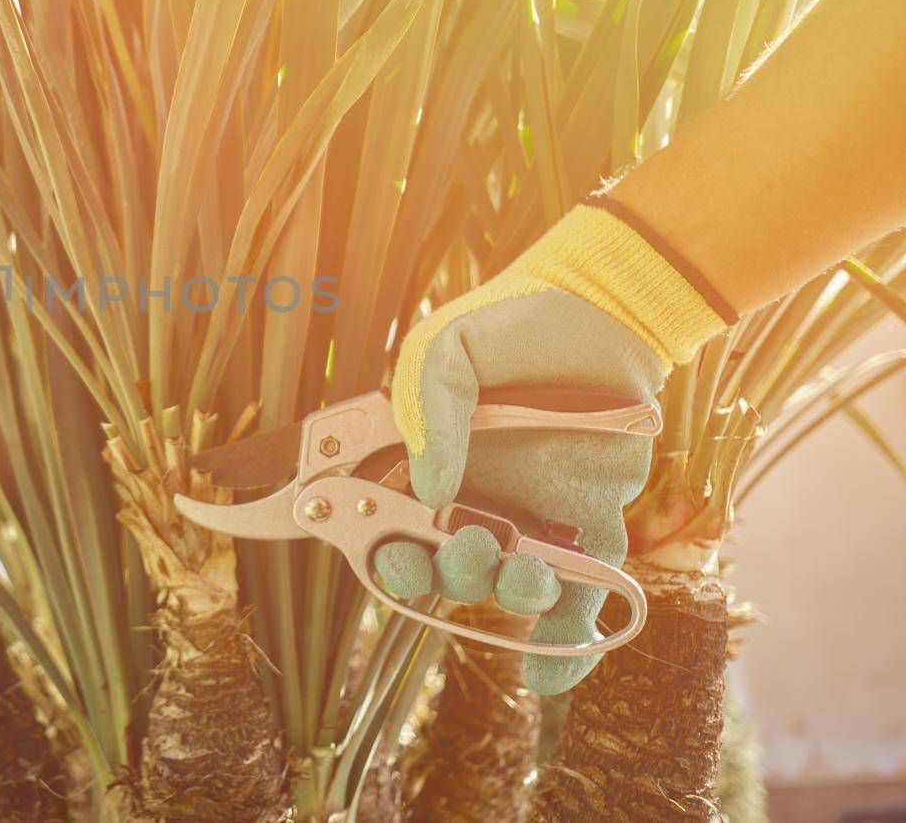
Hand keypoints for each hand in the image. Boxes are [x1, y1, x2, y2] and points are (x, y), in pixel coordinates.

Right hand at [374, 200, 731, 693]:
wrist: (600, 308)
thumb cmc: (508, 325)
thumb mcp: (445, 351)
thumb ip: (429, 414)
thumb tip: (431, 492)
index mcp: (424, 468)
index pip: (387, 529)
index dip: (382, 553)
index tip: (392, 551)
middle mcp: (471, 502)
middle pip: (443, 571)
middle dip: (448, 574)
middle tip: (470, 540)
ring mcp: (530, 517)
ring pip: (506, 588)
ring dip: (509, 594)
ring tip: (527, 571)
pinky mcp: (591, 523)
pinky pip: (578, 596)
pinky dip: (564, 646)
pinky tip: (549, 676)